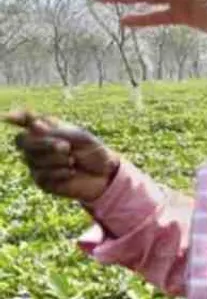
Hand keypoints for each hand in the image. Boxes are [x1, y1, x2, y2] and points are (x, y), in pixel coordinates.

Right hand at [5, 110, 120, 202]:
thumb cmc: (92, 151)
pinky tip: (71, 172)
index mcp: (46, 131)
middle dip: (45, 144)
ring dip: (57, 160)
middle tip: (66, 147)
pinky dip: (60, 172)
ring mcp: (36, 164)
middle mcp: (36, 146)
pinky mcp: (41, 181)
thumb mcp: (78, 137)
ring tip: (73, 160)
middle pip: (22, 141)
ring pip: (33, 159)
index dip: (17, 118)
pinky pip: (41, 175)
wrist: (105, 173)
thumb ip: (56, 132)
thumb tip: (32, 124)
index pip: (25, 121)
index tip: (9, 117)